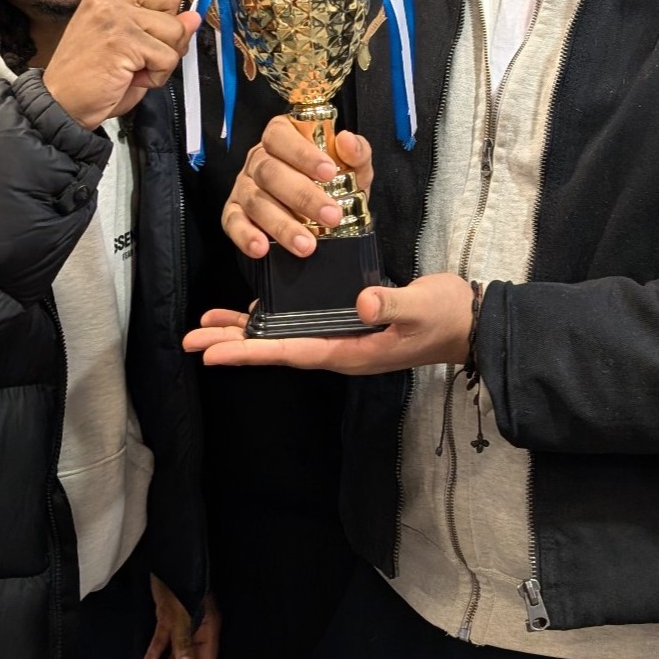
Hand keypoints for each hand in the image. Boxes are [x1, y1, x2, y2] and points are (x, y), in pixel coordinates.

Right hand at [43, 0, 198, 127]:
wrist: (60, 104)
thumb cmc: (95, 80)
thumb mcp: (134, 51)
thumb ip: (162, 32)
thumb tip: (192, 18)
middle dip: (170, 32)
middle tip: (141, 55)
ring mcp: (114, 13)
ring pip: (175, 30)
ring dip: (163, 59)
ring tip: (132, 69)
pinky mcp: (121, 36)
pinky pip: (165, 56)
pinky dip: (155, 75)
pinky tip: (129, 77)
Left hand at [139, 577, 220, 658]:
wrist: (169, 556)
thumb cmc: (181, 586)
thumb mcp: (183, 614)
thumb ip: (184, 641)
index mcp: (208, 630)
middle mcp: (197, 630)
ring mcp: (182, 624)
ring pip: (174, 656)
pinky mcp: (167, 617)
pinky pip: (161, 641)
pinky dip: (153, 656)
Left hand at [183, 273, 473, 375]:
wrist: (468, 322)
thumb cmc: (445, 316)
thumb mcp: (419, 307)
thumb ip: (390, 305)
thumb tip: (360, 303)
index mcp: (349, 351)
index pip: (290, 352)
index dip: (250, 353)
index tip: (212, 355)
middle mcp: (338, 349)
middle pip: (275, 348)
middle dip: (232, 344)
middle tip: (190, 340)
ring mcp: (341, 338)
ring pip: (282, 337)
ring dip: (244, 332)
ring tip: (206, 326)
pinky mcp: (346, 323)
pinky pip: (299, 324)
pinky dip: (271, 318)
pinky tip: (251, 311)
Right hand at [222, 115, 374, 257]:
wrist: (321, 211)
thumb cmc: (332, 182)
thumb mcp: (351, 166)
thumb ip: (355, 152)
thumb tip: (347, 141)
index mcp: (283, 137)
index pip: (282, 137)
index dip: (303, 154)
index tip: (329, 172)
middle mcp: (259, 158)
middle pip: (270, 172)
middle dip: (302, 196)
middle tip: (330, 216)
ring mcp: (245, 186)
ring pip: (255, 201)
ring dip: (281, 224)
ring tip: (306, 244)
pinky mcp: (234, 211)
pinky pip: (233, 222)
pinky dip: (245, 236)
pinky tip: (261, 248)